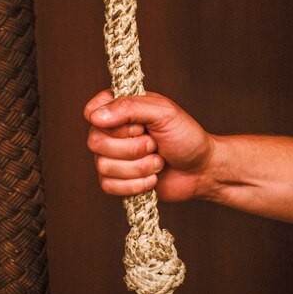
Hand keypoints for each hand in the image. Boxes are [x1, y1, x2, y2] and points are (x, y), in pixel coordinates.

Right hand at [84, 90, 215, 200]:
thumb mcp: (163, 113)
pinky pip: (108, 186)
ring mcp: (113, 157)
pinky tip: (152, 178)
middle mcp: (112, 132)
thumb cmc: (185, 136)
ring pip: (103, 166)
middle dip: (132, 148)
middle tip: (154, 144)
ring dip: (138, 167)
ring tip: (157, 161)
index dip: (111, 123)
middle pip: (95, 142)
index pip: (91, 111)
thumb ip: (129, 107)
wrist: (201, 170)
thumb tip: (95, 116)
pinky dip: (135, 184)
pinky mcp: (117, 181)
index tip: (138, 125)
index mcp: (120, 109)